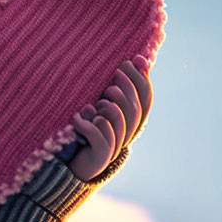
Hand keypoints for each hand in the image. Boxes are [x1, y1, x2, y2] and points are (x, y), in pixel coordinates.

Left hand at [67, 57, 153, 181]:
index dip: (142, 77)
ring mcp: (115, 146)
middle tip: (113, 74)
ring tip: (97, 101)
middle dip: (126, 86)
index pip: (147, 97)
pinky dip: (87, 124)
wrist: (75, 164)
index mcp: (131, 120)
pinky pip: (100, 138)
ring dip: (109, 106)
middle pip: (135, 108)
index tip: (134, 58)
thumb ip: (115, 86)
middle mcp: (127, 133)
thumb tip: (134, 58)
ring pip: (120, 120)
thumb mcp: (101, 103)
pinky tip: (77, 117)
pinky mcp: (100, 156)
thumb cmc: (89, 128)